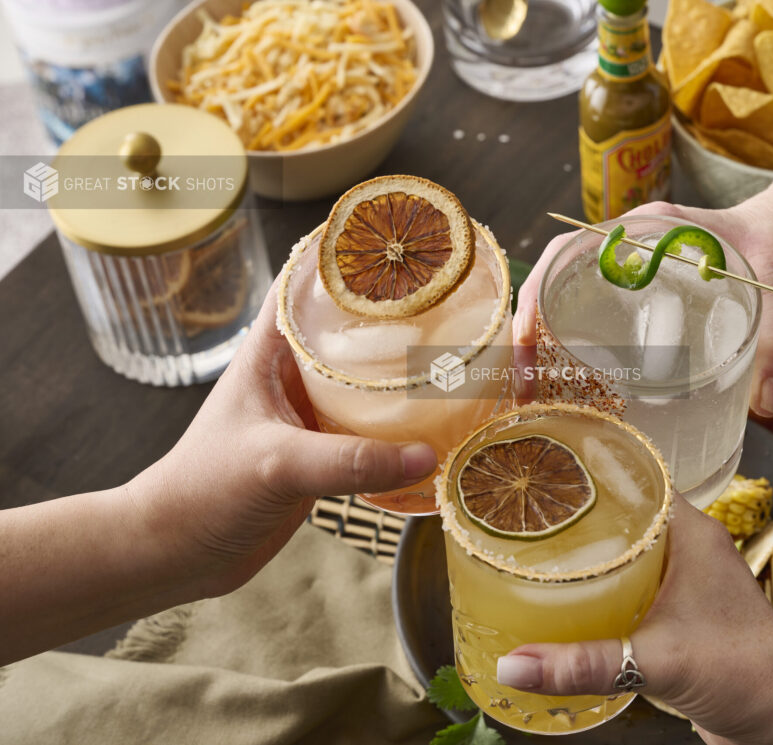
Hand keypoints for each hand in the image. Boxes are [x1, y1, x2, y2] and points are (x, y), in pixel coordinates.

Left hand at [127, 284, 437, 597]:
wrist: (179, 552)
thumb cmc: (202, 492)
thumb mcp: (275, 464)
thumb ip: (347, 462)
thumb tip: (423, 455)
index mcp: (270, 351)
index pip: (306, 281)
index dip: (347, 253)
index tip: (395, 237)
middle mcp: (294, 374)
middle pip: (350, 327)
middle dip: (395, 312)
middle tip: (451, 299)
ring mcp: (312, 414)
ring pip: (367, 378)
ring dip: (404, 370)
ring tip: (458, 356)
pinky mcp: (325, 453)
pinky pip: (373, 428)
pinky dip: (404, 425)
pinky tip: (439, 426)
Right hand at [493, 501, 772, 743]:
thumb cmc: (747, 673)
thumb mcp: (654, 662)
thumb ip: (581, 663)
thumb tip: (511, 666)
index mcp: (691, 533)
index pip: (635, 480)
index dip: (589, 475)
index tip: (544, 477)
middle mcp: (689, 549)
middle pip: (623, 516)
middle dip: (577, 520)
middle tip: (526, 523)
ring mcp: (688, 582)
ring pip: (627, 555)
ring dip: (590, 558)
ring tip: (537, 560)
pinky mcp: (683, 616)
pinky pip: (634, 590)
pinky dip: (604, 593)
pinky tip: (571, 607)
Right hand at [512, 195, 772, 415]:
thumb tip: (765, 403)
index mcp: (648, 229)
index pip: (571, 250)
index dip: (540, 290)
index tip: (527, 335)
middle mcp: (627, 247)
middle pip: (555, 280)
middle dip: (528, 330)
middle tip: (524, 386)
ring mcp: (627, 271)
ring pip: (565, 300)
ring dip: (542, 343)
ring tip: (534, 396)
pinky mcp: (637, 296)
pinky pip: (590, 316)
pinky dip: (570, 349)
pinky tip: (569, 389)